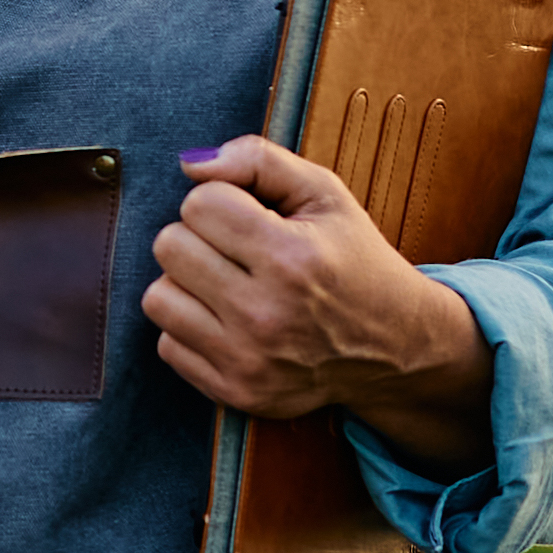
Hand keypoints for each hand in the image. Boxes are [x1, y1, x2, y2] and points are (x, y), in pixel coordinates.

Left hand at [145, 141, 492, 462]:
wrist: (395, 347)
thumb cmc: (352, 260)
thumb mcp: (324, 194)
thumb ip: (258, 160)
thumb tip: (191, 165)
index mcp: (291, 257)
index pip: (198, 204)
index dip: (221, 201)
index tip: (252, 217)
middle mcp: (265, 313)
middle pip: (169, 246)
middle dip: (199, 238)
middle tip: (238, 250)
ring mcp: (248, 359)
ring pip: (157, 298)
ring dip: (187, 284)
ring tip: (229, 284)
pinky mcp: (235, 392)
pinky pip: (167, 345)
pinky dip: (191, 328)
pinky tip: (229, 321)